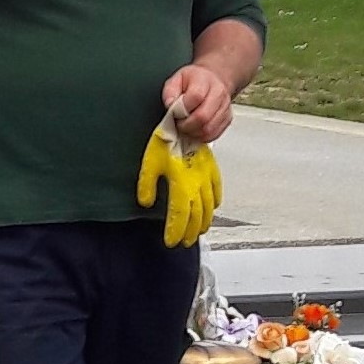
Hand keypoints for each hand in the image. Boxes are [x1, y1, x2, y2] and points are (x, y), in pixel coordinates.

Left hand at [137, 116, 221, 248]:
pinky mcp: (211, 167)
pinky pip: (217, 188)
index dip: (176, 230)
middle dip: (190, 231)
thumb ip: (147, 184)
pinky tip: (214, 208)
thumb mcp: (150, 162)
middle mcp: (198, 182)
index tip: (171, 242)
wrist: (184, 122)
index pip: (179, 214)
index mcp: (182, 183)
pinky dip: (216, 201)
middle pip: (196, 214)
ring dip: (204, 221)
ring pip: (209, 205)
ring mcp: (207, 175)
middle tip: (185, 242)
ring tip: (198, 232)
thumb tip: (146, 202)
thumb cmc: (165, 140)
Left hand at [162, 62, 234, 143]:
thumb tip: (170, 104)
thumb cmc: (193, 81)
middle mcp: (218, 94)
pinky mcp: (227, 119)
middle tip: (178, 123)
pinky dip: (201, 136)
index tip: (175, 112)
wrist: (213, 81)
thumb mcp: (176, 79)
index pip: (196, 97)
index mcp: (204, 81)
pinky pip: (214, 134)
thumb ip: (170, 92)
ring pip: (209, 128)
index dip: (182, 109)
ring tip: (186, 127)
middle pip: (203, 116)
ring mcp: (224, 107)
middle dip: (186, 125)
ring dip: (193, 133)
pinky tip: (194, 131)